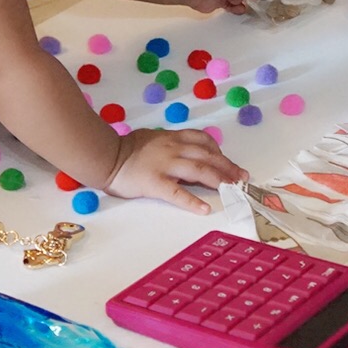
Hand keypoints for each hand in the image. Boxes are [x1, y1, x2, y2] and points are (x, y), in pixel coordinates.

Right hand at [102, 128, 249, 213]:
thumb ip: (170, 143)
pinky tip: (204, 209)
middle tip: (242, 178)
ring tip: (233, 189)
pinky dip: (192, 201)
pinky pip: (177, 192)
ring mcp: (165, 165)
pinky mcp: (155, 183)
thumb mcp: (152, 138)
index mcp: (172, 137)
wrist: (105, 156)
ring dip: (219, 180)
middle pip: (207, 156)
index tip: (231, 164)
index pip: (203, 141)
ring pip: (199, 170)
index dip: (220, 152)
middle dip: (228, 167)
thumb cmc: (125, 149)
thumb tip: (186, 152)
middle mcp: (172, 148)